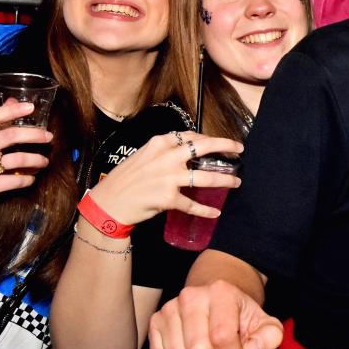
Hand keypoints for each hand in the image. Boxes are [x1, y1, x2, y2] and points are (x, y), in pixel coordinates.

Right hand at [0, 99, 51, 220]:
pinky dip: (29, 179)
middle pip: (11, 136)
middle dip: (35, 135)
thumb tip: (14, 100)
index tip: (31, 107)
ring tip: (44, 162)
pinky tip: (32, 178)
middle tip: (49, 137)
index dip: (12, 110)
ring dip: (37, 160)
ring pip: (18, 159)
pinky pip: (17, 180)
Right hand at [84, 131, 242, 227]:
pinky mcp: (168, 198)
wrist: (109, 202)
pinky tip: (215, 212)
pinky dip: (205, 209)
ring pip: (205, 178)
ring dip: (225, 181)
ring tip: (236, 183)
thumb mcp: (144, 156)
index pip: (192, 136)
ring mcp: (169, 178)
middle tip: (240, 149)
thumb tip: (188, 151)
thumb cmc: (126, 179)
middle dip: (226, 146)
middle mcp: (167, 157)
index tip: (222, 142)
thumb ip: (165, 151)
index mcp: (160, 143)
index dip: (210, 139)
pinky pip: (193, 204)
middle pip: (204, 148)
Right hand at [148, 279, 284, 348]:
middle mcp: (191, 295)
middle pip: (198, 348)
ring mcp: (170, 307)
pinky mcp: (155, 320)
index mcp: (221, 291)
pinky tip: (189, 346)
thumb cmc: (242, 317)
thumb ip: (269, 338)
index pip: (222, 336)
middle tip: (221, 346)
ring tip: (206, 345)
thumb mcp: (265, 325)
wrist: (218, 300)